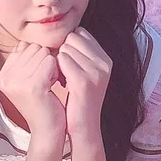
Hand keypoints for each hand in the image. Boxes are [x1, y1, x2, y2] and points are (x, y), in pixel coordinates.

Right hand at [0, 41, 65, 148]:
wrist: (49, 129)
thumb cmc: (44, 101)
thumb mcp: (29, 78)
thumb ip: (26, 58)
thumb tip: (28, 38)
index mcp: (2, 75)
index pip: (25, 46)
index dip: (39, 57)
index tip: (40, 76)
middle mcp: (5, 78)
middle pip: (34, 47)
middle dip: (46, 60)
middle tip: (47, 80)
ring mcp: (17, 82)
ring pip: (44, 52)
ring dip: (53, 66)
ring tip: (50, 83)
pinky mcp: (32, 86)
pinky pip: (51, 62)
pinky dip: (57, 70)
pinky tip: (55, 84)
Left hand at [57, 28, 111, 144]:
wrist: (83, 127)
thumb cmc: (78, 99)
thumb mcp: (85, 72)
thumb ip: (80, 53)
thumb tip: (64, 33)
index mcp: (105, 59)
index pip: (80, 33)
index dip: (68, 44)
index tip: (64, 62)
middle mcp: (104, 62)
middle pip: (72, 37)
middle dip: (62, 50)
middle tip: (61, 70)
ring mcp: (96, 72)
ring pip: (65, 47)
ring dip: (57, 60)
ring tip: (60, 77)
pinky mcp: (84, 81)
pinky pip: (61, 60)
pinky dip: (54, 68)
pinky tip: (56, 81)